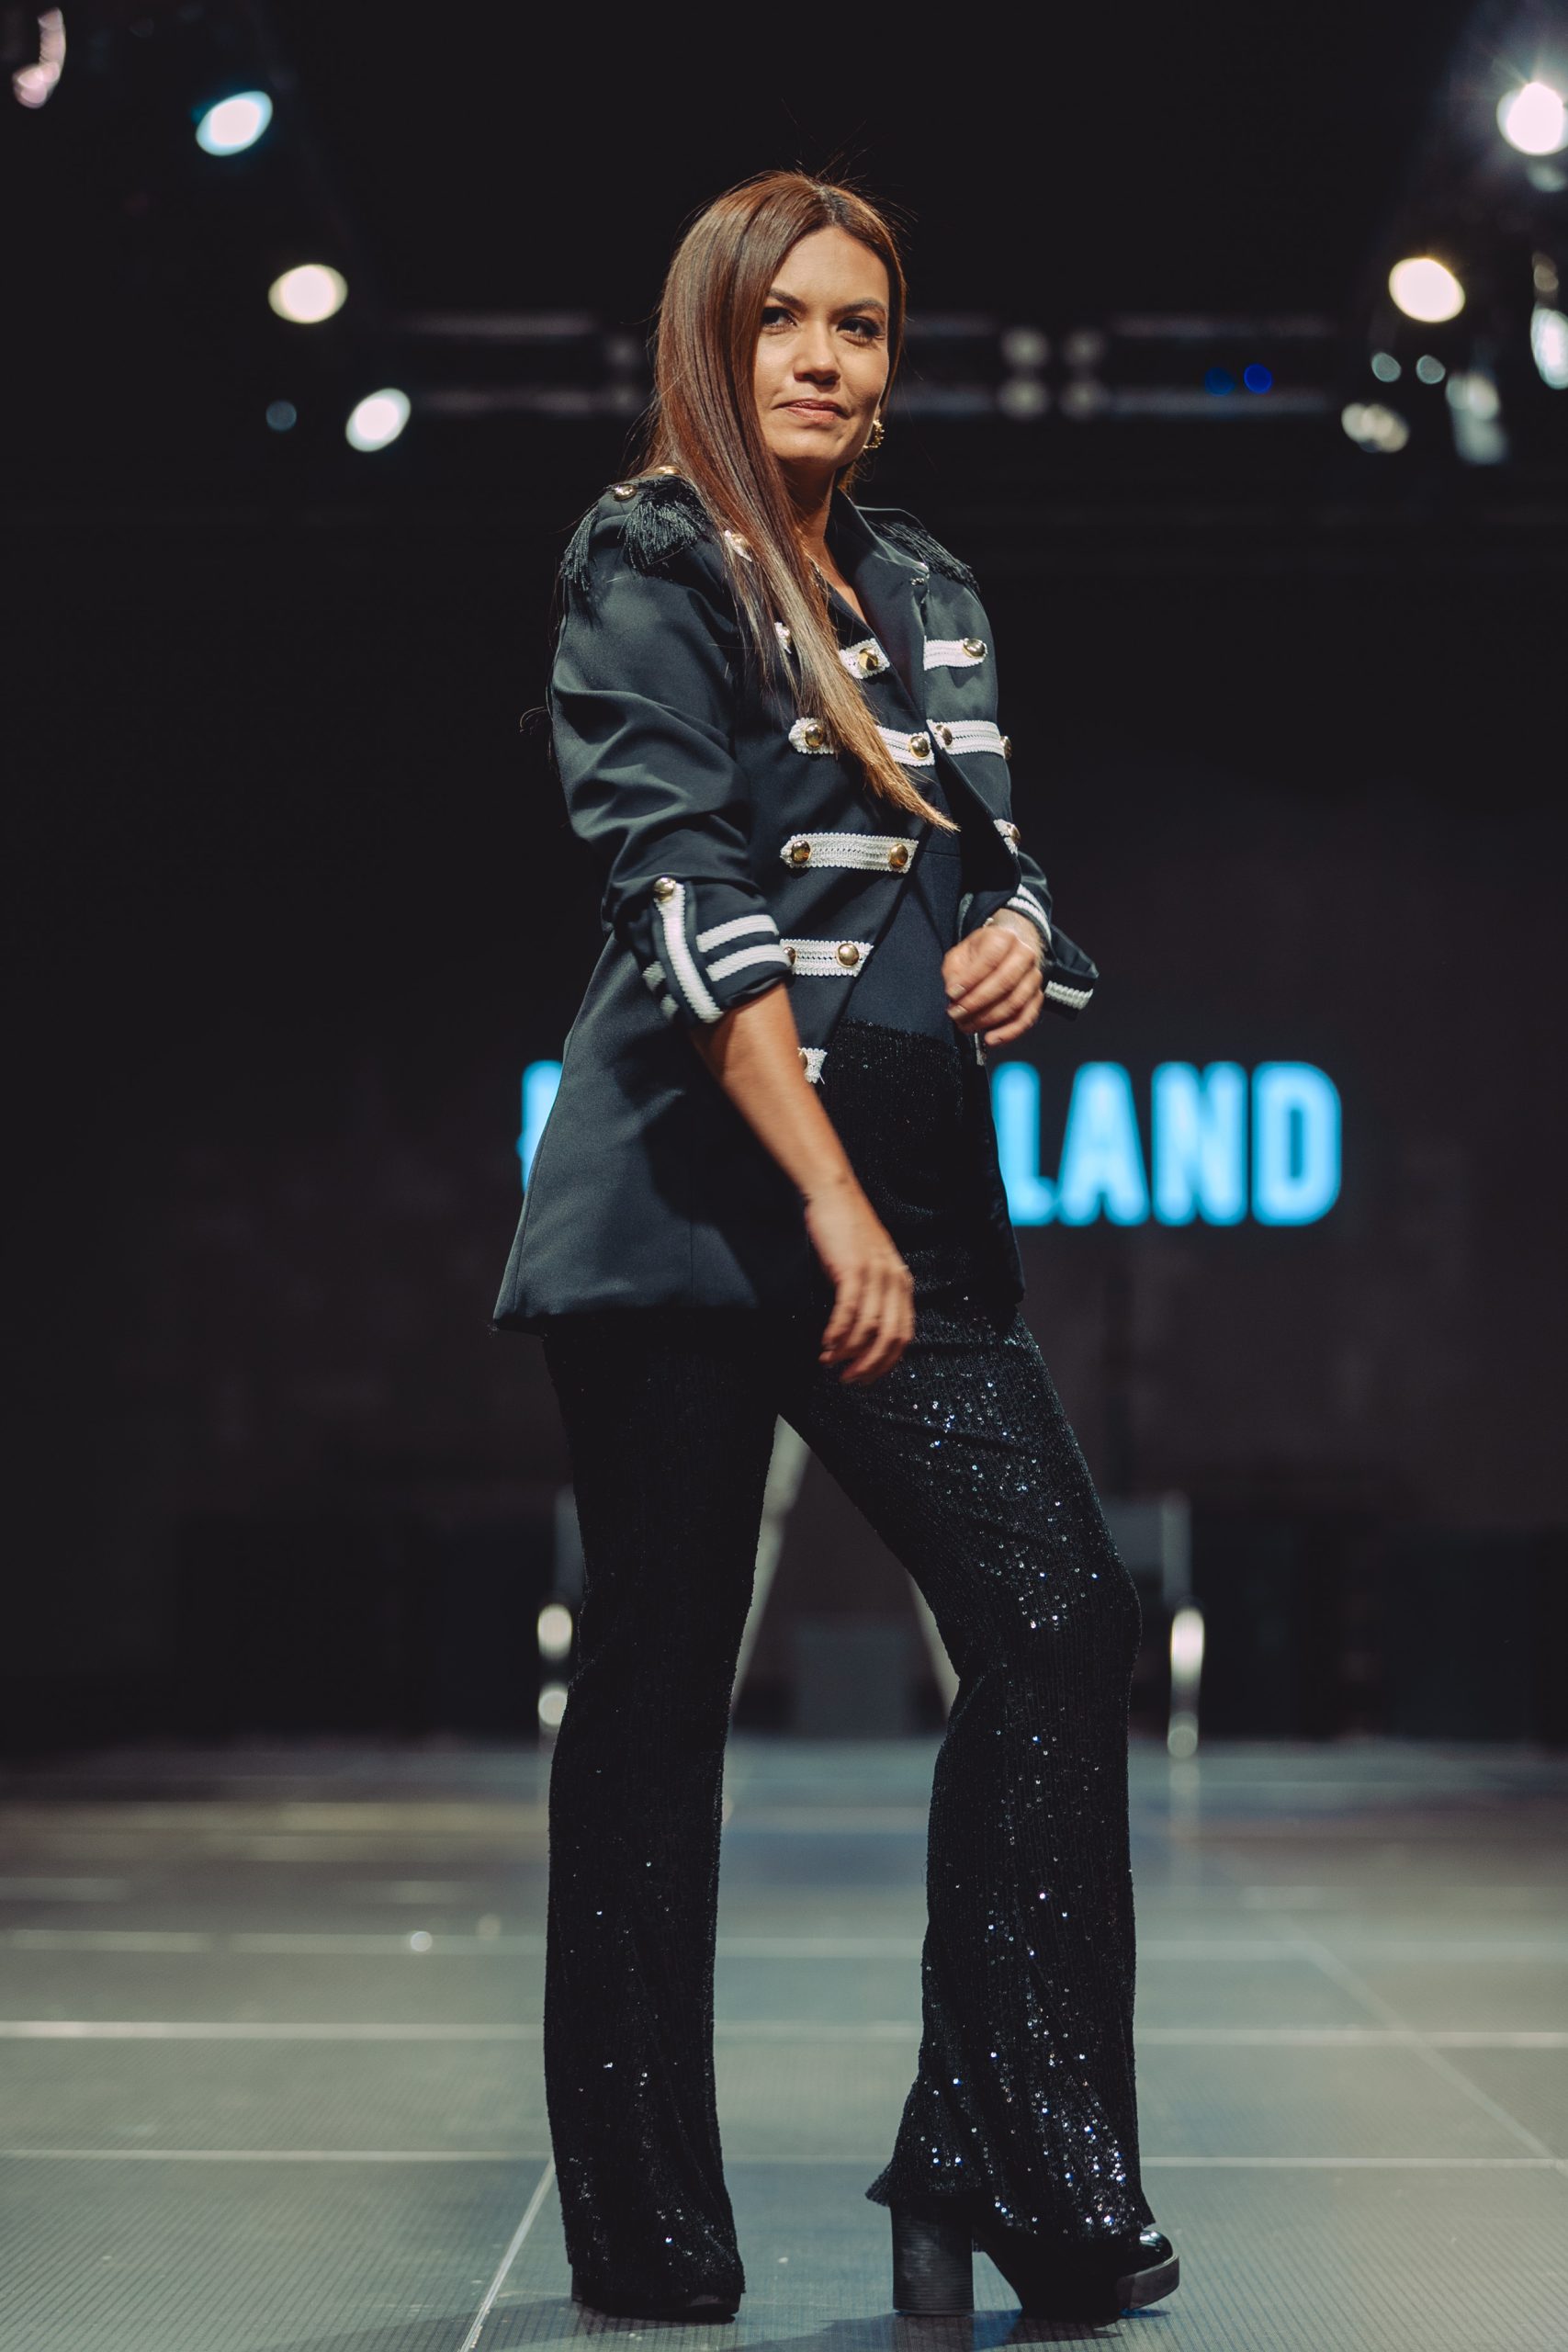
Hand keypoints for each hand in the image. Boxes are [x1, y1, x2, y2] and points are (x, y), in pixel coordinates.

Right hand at [802, 1174, 914, 1384]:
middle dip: (869, 1365)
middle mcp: (894, 1280)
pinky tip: (826, 1344)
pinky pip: (848, 1311)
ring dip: (848, 1352)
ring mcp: (875, 1274)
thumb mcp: (870, 1264)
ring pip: (868, 1328)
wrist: (833, 1194)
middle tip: (848, 1378)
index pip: (903, 1335)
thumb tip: (862, 1332)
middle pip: (889, 1338)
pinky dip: (838, 1333)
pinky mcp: (852, 1268)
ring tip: (829, 1362)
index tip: (865, 1376)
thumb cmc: (846, 1230)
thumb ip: (873, 1293)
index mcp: (901, 1282)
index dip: (885, 1362)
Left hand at [942, 913, 1045, 1045]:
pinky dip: (1009, 1032)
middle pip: (1004, 983)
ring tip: (967, 1025)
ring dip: (988, 1019)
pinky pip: (1026, 1018)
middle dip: (976, 1003)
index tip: (952, 994)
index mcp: (1004, 938)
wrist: (1009, 949)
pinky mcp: (1037, 997)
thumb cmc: (982, 952)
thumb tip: (954, 993)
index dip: (969, 980)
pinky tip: (992, 1039)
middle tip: (956, 1014)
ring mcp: (1033, 977)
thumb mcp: (961, 954)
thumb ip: (954, 972)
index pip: (989, 960)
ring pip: (1014, 1003)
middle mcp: (1024, 955)